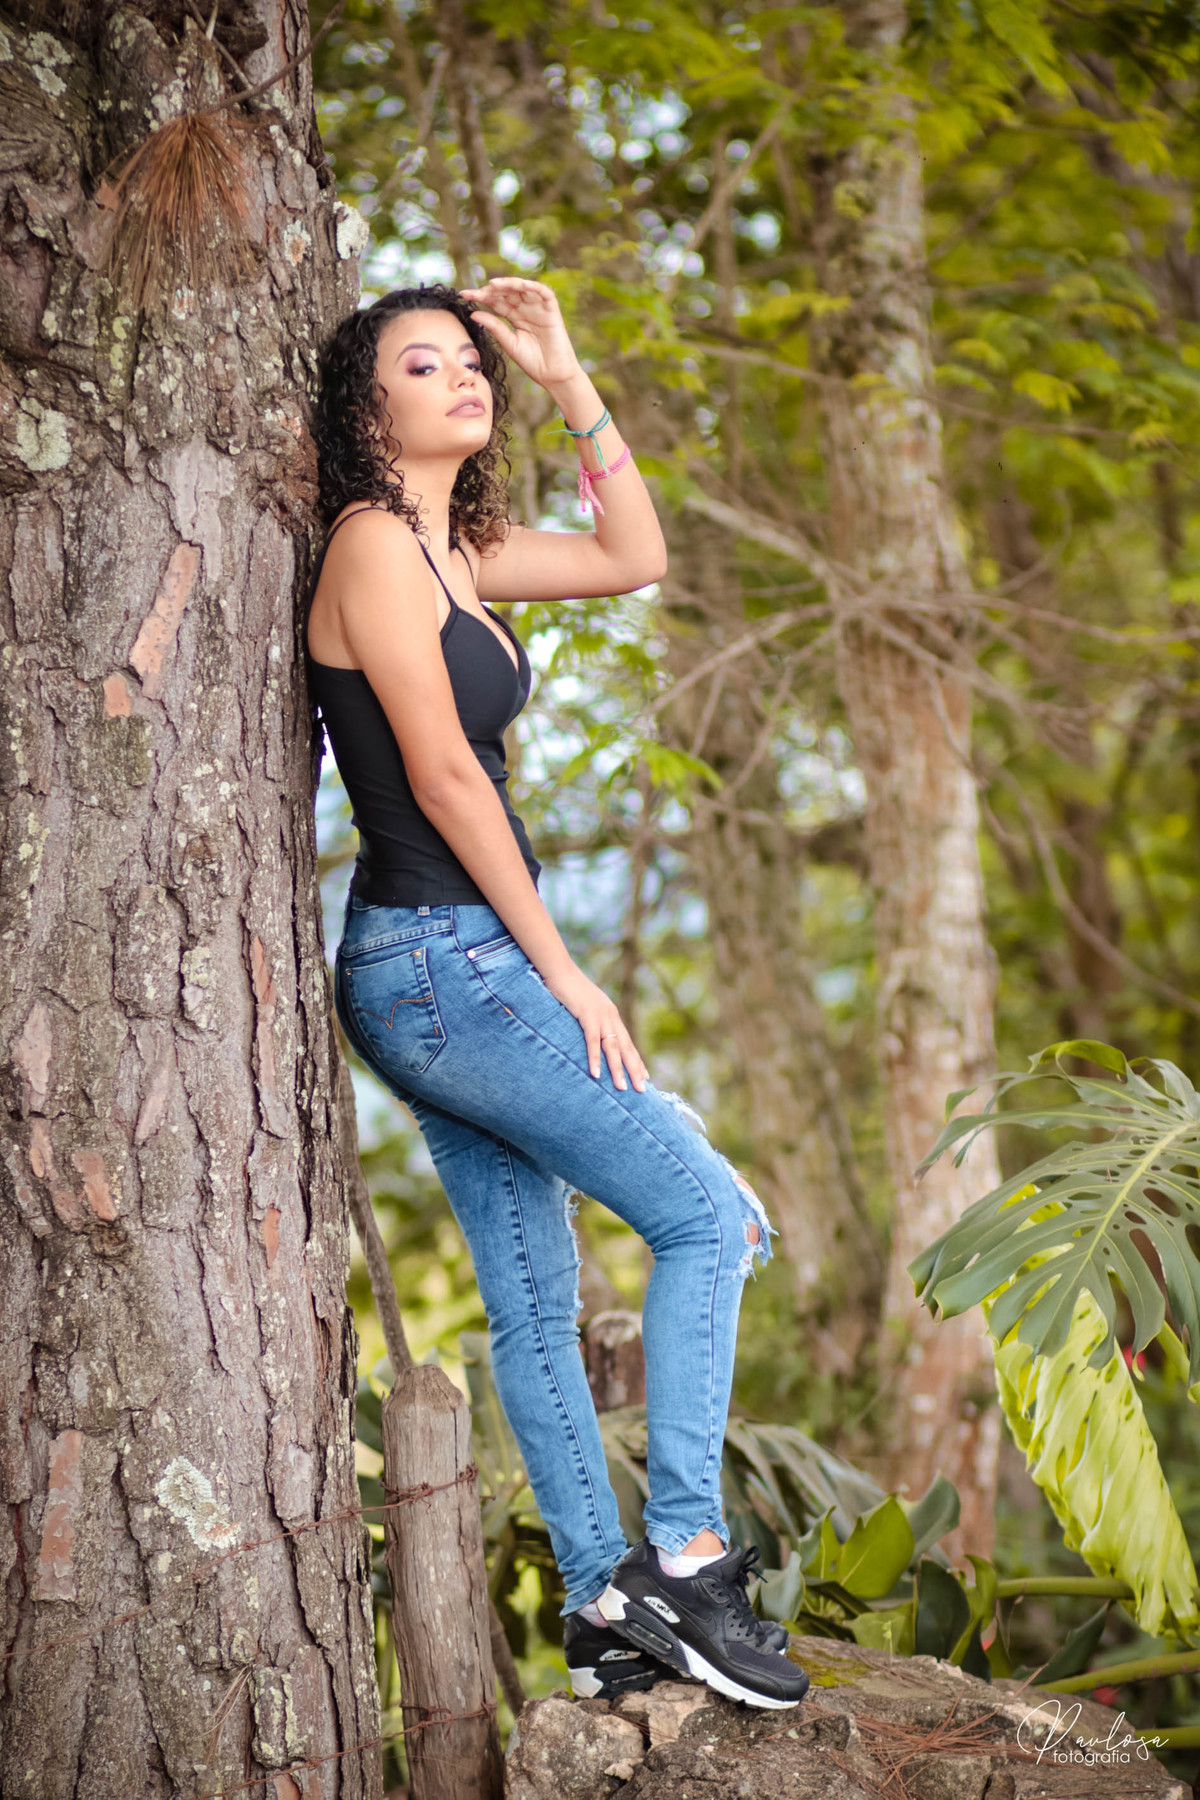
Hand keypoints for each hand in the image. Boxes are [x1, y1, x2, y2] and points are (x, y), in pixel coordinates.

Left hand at [459, 278, 581, 390]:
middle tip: (475, 292)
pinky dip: (534, 287)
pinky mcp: (552, 311)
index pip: (496, 301)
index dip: (481, 297)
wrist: (553, 376)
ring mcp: (539, 308)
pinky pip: (544, 293)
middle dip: (491, 290)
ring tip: (493, 285)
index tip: (463, 295)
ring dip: (509, 284)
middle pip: (507, 292)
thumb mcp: (509, 343)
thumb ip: (494, 327)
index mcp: (515, 317)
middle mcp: (526, 309)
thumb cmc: (533, 362)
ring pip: (523, 289)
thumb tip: (473, 314)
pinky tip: (521, 285)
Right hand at [541, 962, 647, 1092]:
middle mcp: (611, 1016)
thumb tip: (591, 1036)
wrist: (559, 970)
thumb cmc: (568, 989)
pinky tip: (596, 1073)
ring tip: (622, 1088)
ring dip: (617, 1069)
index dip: (636, 1060)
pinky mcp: (587, 1015)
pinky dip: (595, 1058)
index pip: (627, 1042)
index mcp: (611, 1015)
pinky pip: (592, 1041)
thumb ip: (590, 1020)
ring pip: (613, 1047)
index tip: (645, 1077)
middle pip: (626, 1047)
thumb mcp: (584, 1007)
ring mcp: (600, 1015)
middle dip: (634, 1070)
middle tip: (641, 1090)